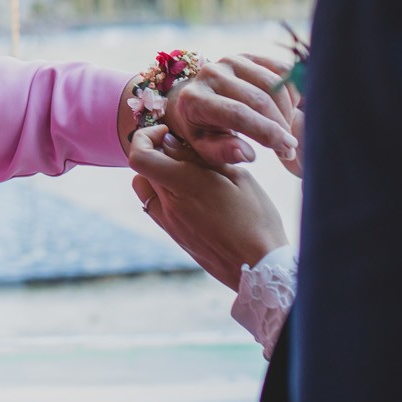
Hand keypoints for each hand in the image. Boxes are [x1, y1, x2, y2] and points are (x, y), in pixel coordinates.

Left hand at [128, 125, 287, 291]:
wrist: (261, 268)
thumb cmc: (257, 219)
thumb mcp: (238, 177)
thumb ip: (200, 158)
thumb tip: (169, 142)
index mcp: (185, 185)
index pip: (140, 156)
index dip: (146, 137)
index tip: (167, 132)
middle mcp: (170, 204)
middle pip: (143, 168)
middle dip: (156, 151)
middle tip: (183, 148)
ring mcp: (169, 223)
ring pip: (145, 188)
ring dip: (157, 173)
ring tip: (187, 171)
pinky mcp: (174, 235)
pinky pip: (154, 206)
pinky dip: (163, 193)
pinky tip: (191, 193)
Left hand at [162, 52, 300, 167]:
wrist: (197, 101)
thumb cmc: (204, 131)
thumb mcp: (206, 149)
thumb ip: (224, 153)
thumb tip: (247, 154)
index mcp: (195, 99)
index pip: (238, 114)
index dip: (267, 132)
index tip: (287, 148)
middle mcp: (210, 74)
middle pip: (258, 99)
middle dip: (280, 125)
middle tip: (289, 146)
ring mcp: (230, 61)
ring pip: (272, 84)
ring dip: (287, 110)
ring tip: (286, 129)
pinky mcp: (247, 56)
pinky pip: (280, 70)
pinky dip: (291, 91)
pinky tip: (287, 110)